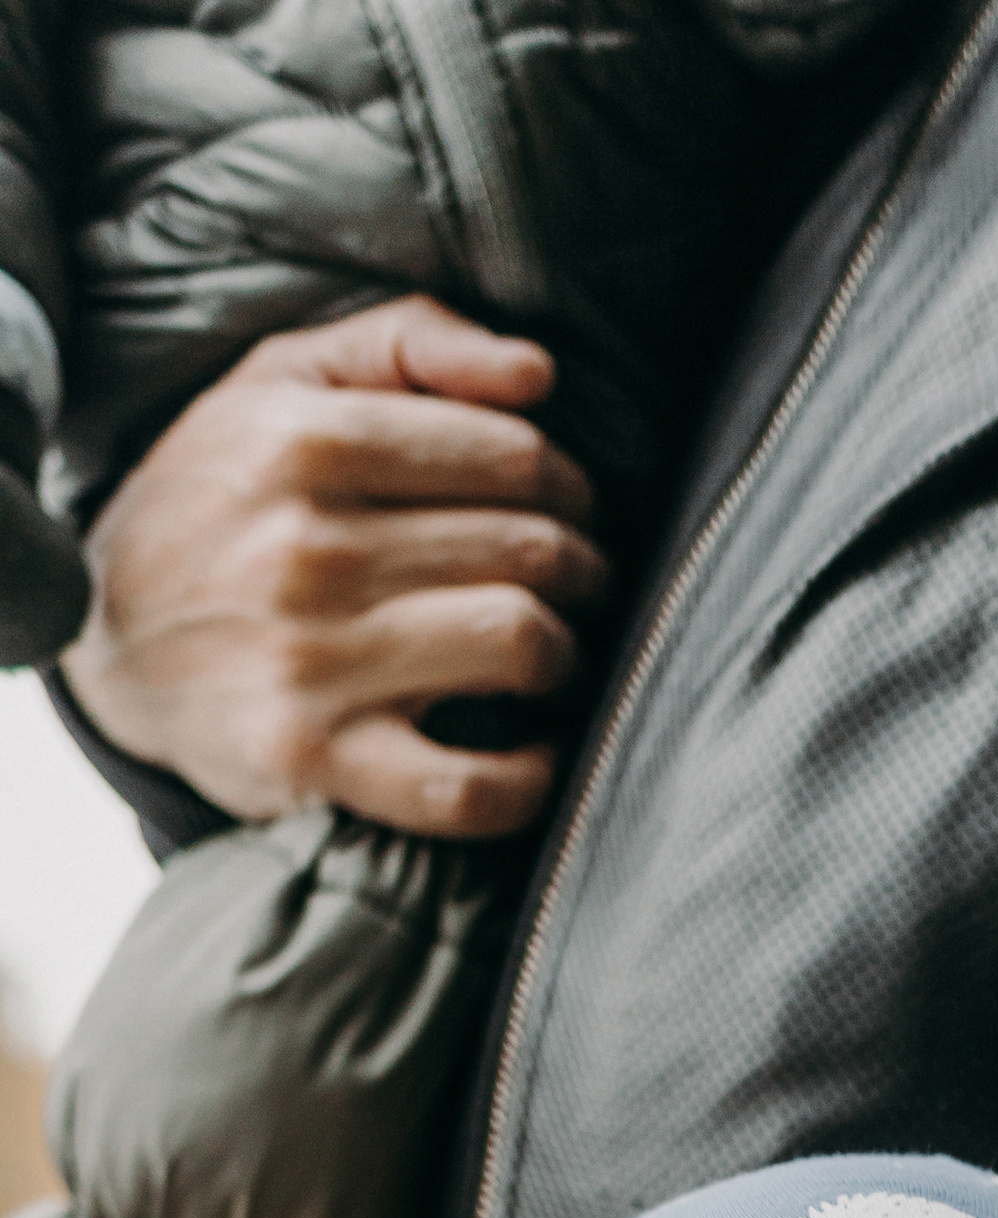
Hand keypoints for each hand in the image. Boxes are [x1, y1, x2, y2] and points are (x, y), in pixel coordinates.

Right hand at [62, 297, 607, 835]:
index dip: (571, 485)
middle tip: (578, 583)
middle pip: (531, 550)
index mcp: (305, 437)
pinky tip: (533, 751)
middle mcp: (306, 547)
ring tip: (552, 651)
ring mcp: (308, 661)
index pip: (513, 455)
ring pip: (519, 643)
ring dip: (566, 654)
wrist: (106, 632)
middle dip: (583, 567)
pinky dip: (528, 777)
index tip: (573, 510)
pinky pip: (467, 787)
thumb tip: (538, 372)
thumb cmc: (225, 495)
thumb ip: (410, 343)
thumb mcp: (285, 378)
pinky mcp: (312, 759)